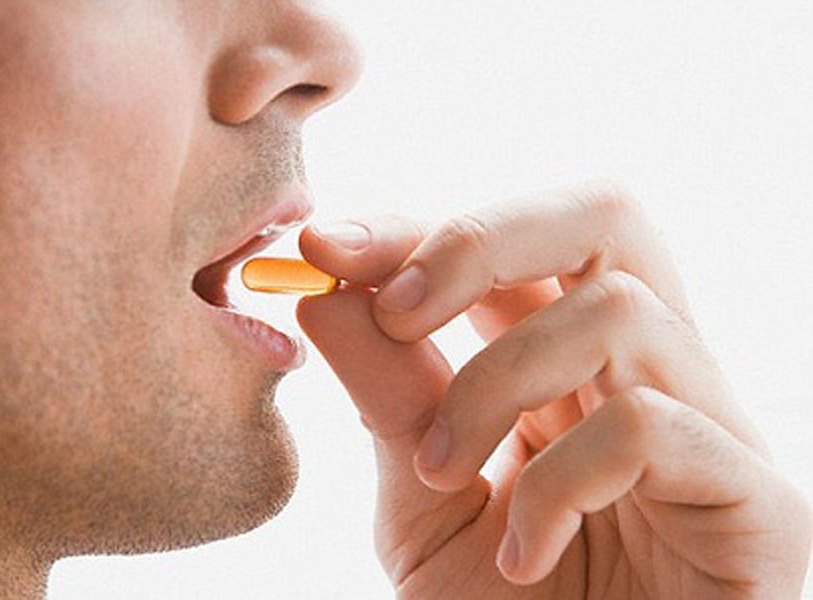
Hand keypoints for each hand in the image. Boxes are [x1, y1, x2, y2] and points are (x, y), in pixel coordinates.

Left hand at [297, 182, 811, 598]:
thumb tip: (325, 297)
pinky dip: (558, 482)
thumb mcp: (425, 502)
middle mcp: (647, 373)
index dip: (417, 230)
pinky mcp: (757, 499)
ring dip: (497, 383)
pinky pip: (653, 426)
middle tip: (401, 309)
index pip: (512, 247)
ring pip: (618, 310)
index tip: (319, 250)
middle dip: (482, 240)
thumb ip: (390, 399)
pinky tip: (522, 553)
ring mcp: (711, 426)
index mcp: (571, 364)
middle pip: (603, 217)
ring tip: (441, 472)